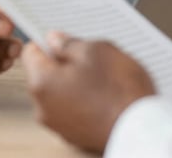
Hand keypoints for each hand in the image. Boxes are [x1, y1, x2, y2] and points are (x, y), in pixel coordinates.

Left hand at [23, 32, 155, 152]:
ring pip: (60, 90)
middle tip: (90, 54)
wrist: (141, 127)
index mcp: (43, 83)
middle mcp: (44, 108)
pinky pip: (72, 107)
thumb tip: (55, 40)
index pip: (30, 52)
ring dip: (75, 79)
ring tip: (102, 74)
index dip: (46, 40)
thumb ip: (69, 43)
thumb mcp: (96, 50)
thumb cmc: (120, 90)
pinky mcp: (75, 134)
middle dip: (65, 61)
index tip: (61, 36)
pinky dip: (84, 98)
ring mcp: (59, 124)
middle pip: (45, 73)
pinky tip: (105, 92)